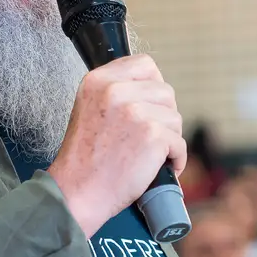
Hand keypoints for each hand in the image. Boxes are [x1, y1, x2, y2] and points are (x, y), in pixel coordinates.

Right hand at [48, 54, 185, 236]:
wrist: (77, 192)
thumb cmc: (84, 159)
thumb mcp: (89, 109)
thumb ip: (114, 93)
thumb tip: (152, 89)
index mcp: (98, 81)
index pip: (145, 65)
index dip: (153, 86)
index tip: (149, 106)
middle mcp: (115, 91)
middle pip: (165, 92)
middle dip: (163, 116)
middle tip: (147, 138)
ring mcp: (135, 112)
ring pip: (175, 118)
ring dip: (169, 139)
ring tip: (148, 155)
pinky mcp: (152, 135)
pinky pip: (179, 144)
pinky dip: (175, 159)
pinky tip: (157, 168)